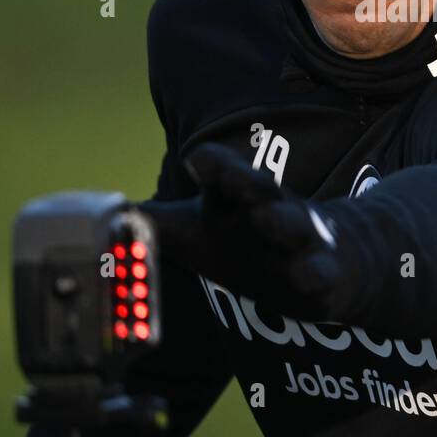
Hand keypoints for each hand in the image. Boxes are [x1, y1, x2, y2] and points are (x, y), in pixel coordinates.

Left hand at [137, 142, 355, 320]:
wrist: (335, 260)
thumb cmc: (254, 244)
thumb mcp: (201, 234)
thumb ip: (153, 225)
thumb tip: (102, 215)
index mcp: (236, 197)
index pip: (223, 171)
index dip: (212, 164)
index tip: (197, 161)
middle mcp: (268, 208)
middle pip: (256, 188)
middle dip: (242, 178)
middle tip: (225, 173)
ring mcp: (300, 238)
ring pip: (291, 223)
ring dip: (279, 220)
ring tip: (266, 220)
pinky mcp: (323, 270)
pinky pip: (319, 269)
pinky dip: (313, 271)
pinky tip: (305, 275)